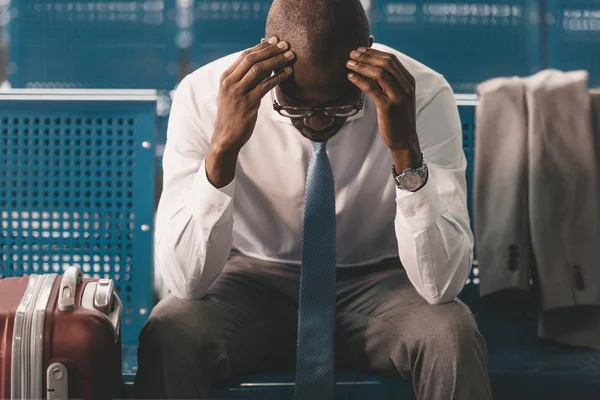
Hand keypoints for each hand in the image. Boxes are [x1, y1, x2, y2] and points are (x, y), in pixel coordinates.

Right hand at [211, 37, 294, 154]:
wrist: (226, 137)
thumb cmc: (233, 115)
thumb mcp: (234, 93)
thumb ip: (245, 79)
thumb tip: (265, 64)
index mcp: (225, 77)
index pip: (244, 55)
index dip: (261, 47)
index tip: (275, 41)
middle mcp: (230, 82)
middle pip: (252, 59)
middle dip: (270, 50)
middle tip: (285, 45)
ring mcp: (238, 93)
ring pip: (259, 70)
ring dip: (277, 61)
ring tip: (290, 56)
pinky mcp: (248, 103)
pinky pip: (266, 86)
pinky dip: (278, 77)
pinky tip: (288, 72)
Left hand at [346, 47, 420, 169]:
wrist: (404, 140)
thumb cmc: (397, 119)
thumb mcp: (397, 97)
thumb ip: (389, 83)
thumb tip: (370, 68)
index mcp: (409, 81)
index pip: (392, 59)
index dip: (374, 52)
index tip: (361, 49)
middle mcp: (406, 87)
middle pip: (386, 63)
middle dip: (367, 55)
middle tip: (352, 53)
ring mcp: (398, 97)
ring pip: (379, 73)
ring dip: (362, 66)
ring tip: (348, 63)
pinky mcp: (389, 107)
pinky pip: (372, 89)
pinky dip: (360, 80)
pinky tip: (350, 77)